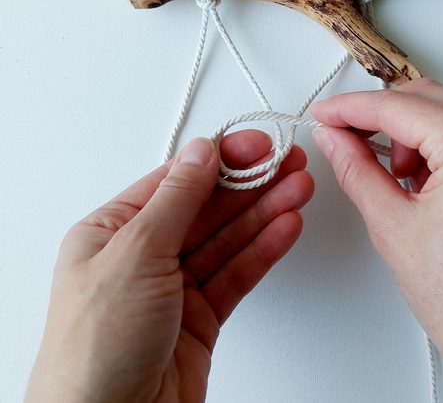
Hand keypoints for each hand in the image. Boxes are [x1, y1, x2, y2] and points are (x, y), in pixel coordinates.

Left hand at [26, 131, 313, 402]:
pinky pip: (237, 274)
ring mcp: (174, 288)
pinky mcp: (200, 318)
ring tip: (299, 189)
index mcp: (111, 232)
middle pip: (207, 208)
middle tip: (290, 163)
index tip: (257, 144)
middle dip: (250, 184)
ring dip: (265, 212)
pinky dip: (263, 250)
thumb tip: (201, 154)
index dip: (220, 159)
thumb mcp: (134, 254)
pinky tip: (286, 227)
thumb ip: (175, 200)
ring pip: (228, 240)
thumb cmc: (94, 348)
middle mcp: (142, 257)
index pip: (176, 182)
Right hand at [312, 79, 442, 401]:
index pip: (398, 106)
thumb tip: (336, 138)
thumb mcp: (393, 228)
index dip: (351, 108)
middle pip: (428, 95)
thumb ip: (356, 169)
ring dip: (416, 128)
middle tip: (348, 141)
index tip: (327, 115)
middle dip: (383, 116)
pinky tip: (428, 178)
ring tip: (399, 177)